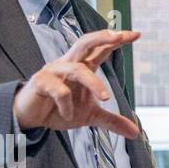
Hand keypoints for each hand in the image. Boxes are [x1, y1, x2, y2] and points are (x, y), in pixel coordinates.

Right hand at [13, 29, 140, 136]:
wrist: (31, 117)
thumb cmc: (59, 109)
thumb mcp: (90, 116)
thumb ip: (111, 121)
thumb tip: (135, 133)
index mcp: (82, 67)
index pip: (101, 49)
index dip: (116, 40)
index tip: (136, 34)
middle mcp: (69, 64)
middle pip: (85, 42)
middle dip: (102, 37)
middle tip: (119, 36)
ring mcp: (54, 71)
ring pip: (77, 69)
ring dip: (94, 83)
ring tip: (105, 99)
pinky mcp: (41, 82)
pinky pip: (59, 90)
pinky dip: (67, 105)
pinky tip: (68, 115)